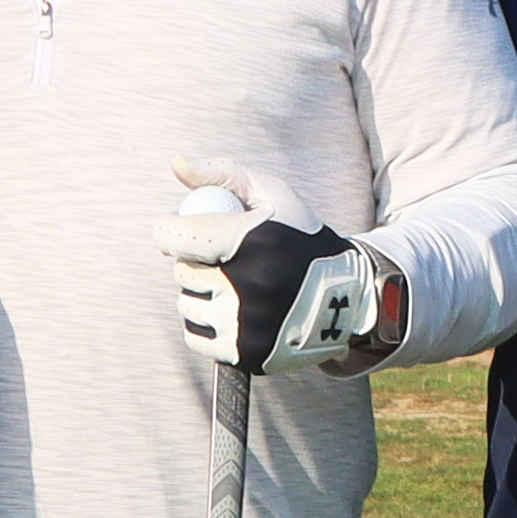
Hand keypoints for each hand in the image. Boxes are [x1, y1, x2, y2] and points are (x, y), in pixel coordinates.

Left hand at [155, 159, 393, 374]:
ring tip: (228, 286)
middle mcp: (247, 285)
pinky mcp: (247, 353)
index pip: (176, 237)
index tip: (179, 231)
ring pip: (187, 305)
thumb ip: (221, 173)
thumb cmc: (301, 236)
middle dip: (192, 262)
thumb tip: (177, 164)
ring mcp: (246, 324)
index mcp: (251, 240)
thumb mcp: (272, 192)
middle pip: (182, 272)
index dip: (169, 230)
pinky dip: (204, 324)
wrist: (346, 296)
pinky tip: (228, 311)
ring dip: (197, 295)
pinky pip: (196, 337)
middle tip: (219, 260)